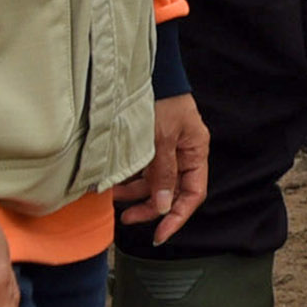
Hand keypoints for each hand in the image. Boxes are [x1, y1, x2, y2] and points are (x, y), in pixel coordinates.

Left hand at [113, 91, 209, 242]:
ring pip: (153, 183)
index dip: (177, 217)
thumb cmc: (160, 100)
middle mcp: (184, 154)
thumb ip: (164, 173)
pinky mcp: (150, 144)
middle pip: (172, 192)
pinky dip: (128, 179)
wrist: (147, 72)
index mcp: (196, 152)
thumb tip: (165, 206)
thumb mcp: (161, 139)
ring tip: (110, 197)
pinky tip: (112, 182)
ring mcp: (166, 150)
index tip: (159, 234)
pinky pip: (141, 170)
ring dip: (134, 194)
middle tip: (127, 219)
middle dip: (150, 207)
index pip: (193, 194)